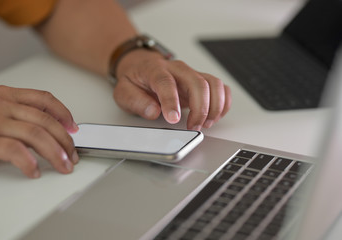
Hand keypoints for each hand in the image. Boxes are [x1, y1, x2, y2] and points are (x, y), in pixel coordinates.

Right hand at [0, 86, 78, 177]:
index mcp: (5, 95)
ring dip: (55, 153)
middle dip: (64, 140)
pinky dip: (29, 162)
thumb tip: (41, 125)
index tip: (73, 127)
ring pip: (36, 134)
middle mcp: (2, 105)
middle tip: (73, 154)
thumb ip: (13, 111)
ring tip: (64, 166)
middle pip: (45, 120)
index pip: (44, 99)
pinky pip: (14, 151)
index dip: (63, 113)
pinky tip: (35, 171)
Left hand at [113, 50, 230, 129]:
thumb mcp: (123, 91)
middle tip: (193, 127)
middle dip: (200, 108)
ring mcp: (191, 74)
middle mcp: (177, 69)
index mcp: (155, 70)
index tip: (173, 119)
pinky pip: (220, 87)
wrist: (141, 66)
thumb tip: (153, 111)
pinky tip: (215, 116)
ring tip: (205, 124)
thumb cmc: (134, 80)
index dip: (171, 102)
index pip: (166, 82)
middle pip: (197, 83)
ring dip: (214, 107)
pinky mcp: (201, 81)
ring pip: (213, 84)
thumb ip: (136, 101)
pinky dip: (223, 102)